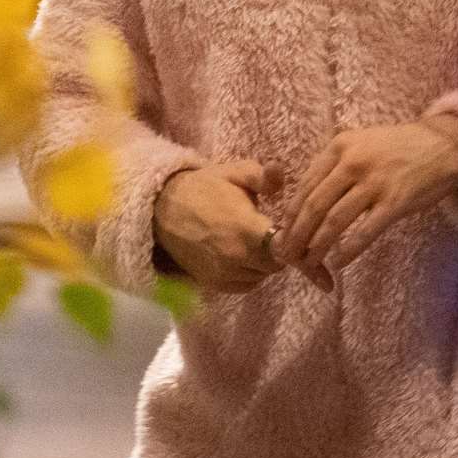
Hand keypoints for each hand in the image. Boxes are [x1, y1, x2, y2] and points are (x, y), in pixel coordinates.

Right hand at [153, 161, 284, 293]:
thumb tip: (281, 176)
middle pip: (277, 264)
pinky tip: (245, 253)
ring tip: (257, 240)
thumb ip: (264, 176)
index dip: (294, 240)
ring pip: (262, 275)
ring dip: (265, 261)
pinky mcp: (214, 284)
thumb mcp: (236, 172)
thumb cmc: (205, 188)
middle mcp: (237, 258)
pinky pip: (246, 284)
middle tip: (274, 231)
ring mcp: (224, 274)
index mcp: (246, 230)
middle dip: (281, 249)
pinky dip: (251, 272)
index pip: (285, 248)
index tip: (291, 227)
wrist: (163, 210)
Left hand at [276, 117, 457, 278]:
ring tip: (309, 263)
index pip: (305, 186)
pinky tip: (339, 263)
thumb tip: (308, 199)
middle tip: (288, 257)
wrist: (444, 145)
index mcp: (340, 146)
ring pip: (334, 221)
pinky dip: (348, 250)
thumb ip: (336, 165)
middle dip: (297, 236)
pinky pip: (364, 232)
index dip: (291, 215)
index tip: (283, 234)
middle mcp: (353, 162)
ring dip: (317, 247)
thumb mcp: (362, 144)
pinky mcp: (395, 201)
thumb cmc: (400, 148)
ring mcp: (375, 182)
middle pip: (314, 206)